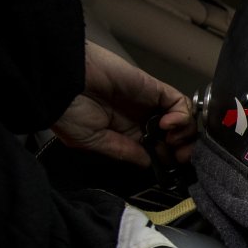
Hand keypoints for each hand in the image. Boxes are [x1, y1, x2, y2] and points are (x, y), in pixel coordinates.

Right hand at [51, 40, 196, 168]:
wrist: (61, 80)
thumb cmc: (66, 109)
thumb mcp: (92, 141)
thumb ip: (124, 151)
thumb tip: (148, 163)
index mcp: (125, 133)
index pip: (159, 149)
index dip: (170, 159)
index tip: (172, 167)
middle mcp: (140, 118)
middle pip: (178, 135)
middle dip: (185, 148)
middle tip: (181, 157)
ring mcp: (149, 103)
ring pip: (184, 120)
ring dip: (185, 134)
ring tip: (170, 140)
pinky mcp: (154, 88)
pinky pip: (180, 102)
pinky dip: (182, 116)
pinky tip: (166, 125)